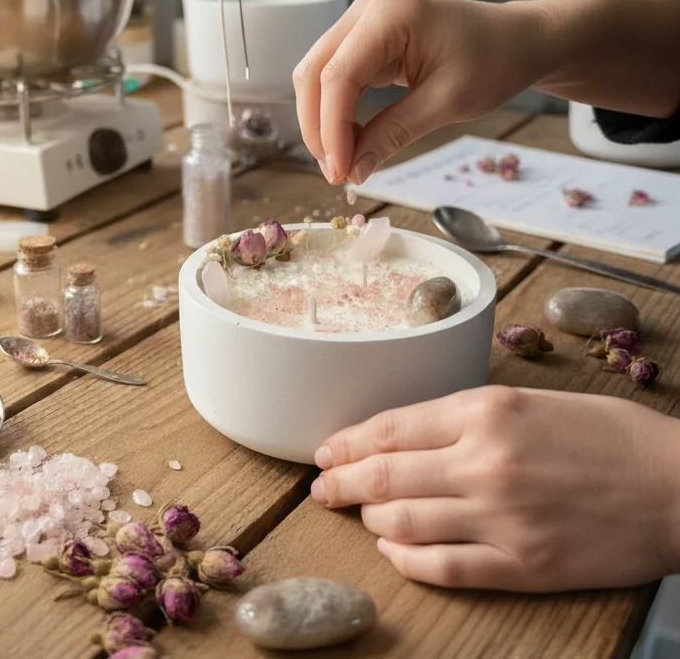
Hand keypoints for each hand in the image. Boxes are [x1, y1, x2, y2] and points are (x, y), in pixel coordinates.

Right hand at [292, 0, 545, 185]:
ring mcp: (362, 20)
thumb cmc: (495, 61)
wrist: (517, 40)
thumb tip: (353, 170)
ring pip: (316, 76)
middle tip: (336, 172)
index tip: (340, 171)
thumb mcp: (446, 103)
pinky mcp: (363, 37)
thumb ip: (393, 134)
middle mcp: (367, 8)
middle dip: (318, 127)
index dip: (331, 128)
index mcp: (389, 13)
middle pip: (314, 72)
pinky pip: (334, 76)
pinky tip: (349, 140)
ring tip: (342, 161)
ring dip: (321, 121)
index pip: (338, 76)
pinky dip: (335, 111)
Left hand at [311, 386, 679, 591]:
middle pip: (384, 475)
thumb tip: (405, 435)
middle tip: (323, 489)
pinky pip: (442, 567)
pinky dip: (406, 560)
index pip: (390, 429)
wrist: (675, 486)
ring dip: (372, 519)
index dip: (347, 442)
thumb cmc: (605, 434)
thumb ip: (463, 417)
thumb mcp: (528, 401)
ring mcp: (500, 518)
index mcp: (484, 412)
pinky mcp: (521, 565)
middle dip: (341, 483)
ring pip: (403, 522)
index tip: (326, 452)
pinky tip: (394, 550)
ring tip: (362, 515)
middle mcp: (483, 462)